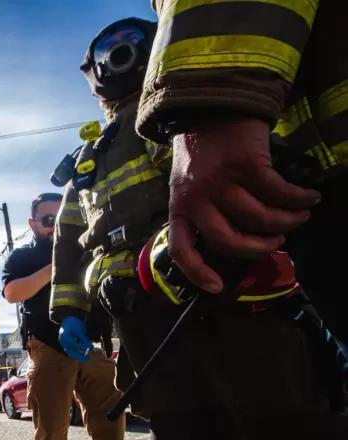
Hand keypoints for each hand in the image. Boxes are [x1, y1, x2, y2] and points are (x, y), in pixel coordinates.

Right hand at [58, 316, 92, 361]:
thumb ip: (84, 339)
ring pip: (71, 352)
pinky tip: (85, 350)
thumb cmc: (74, 322)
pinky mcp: (65, 344)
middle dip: (80, 356)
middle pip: (71, 352)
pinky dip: (78, 351)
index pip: (75, 345)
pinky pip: (72, 350)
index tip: (91, 346)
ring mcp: (63, 343)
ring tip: (87, 356)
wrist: (68, 318)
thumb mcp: (80, 329)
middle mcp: (63, 341)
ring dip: (80, 354)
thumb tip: (91, 347)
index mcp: (65, 336)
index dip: (84, 346)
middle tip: (89, 359)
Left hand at [168, 118, 318, 293]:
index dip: (197, 272)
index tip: (217, 287)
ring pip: (258, 217)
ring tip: (298, 217)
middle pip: (228, 240)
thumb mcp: (188, 183)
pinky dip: (297, 198)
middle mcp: (196, 196)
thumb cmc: (202, 150)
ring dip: (285, 222)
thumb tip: (233, 238)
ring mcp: (220, 180)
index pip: (181, 247)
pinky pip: (278, 192)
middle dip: (258, 248)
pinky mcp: (246, 163)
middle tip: (277, 243)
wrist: (209, 105)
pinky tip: (307, 197)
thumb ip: (202, 209)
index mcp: (179, 205)